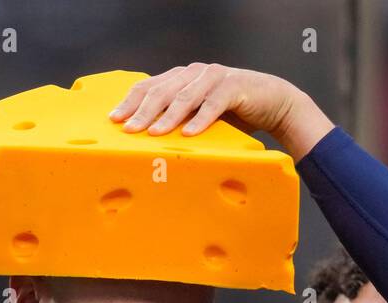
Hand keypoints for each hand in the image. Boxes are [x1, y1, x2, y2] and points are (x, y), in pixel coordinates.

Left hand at [107, 63, 333, 161]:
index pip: (148, 86)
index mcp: (181, 77)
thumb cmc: (233, 114)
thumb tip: (147, 145)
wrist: (273, 103)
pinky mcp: (235, 86)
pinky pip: (214, 104)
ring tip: (154, 133)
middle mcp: (194, 73)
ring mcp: (214, 77)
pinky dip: (201, 119)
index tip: (114, 120)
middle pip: (162, 90)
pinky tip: (189, 133)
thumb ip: (178, 122)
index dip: (130, 102)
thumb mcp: (199, 118)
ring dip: (168, 117)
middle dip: (143, 111)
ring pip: (185, 96)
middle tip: (130, 130)